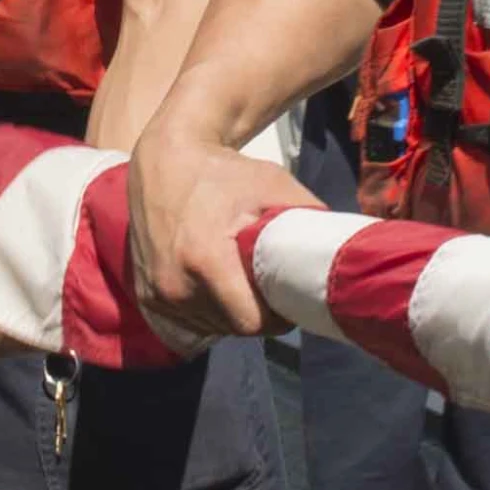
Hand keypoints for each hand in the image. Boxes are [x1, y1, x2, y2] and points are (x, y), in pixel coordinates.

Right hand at [128, 111, 320, 339]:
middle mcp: (175, 286)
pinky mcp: (144, 295)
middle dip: (255, 315)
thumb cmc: (223, 172)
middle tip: (270, 290)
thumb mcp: (272, 184)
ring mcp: (156, 294)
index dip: (276, 319)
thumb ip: (309, 215)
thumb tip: (345, 246)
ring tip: (242, 284)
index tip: (288, 301)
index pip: (251, 323)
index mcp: (206, 262)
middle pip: (232, 327)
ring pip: (209, 328)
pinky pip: (185, 322)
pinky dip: (205, 312)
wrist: (164, 161)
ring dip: (229, 315)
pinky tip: (216, 287)